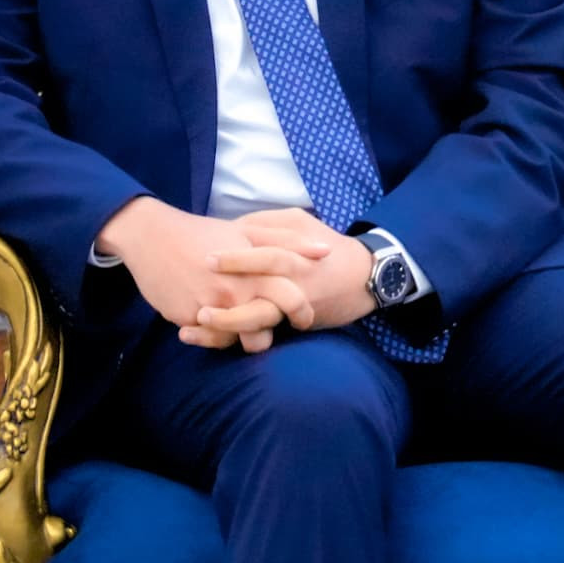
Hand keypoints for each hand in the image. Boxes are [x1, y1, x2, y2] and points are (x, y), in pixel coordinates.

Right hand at [94, 198, 329, 353]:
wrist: (152, 238)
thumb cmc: (204, 233)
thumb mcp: (247, 231)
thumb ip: (288, 242)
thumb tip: (325, 251)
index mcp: (253, 269)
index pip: (289, 297)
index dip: (302, 311)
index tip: (305, 317)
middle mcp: (234, 291)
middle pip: (264, 326)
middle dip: (271, 334)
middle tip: (271, 330)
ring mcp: (209, 308)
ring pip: (237, 338)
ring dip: (241, 335)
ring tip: (239, 323)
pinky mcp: (186, 319)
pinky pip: (210, 337)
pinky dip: (214, 333)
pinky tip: (213, 320)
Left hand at [186, 207, 377, 346]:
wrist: (364, 277)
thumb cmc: (325, 247)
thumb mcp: (300, 224)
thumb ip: (267, 223)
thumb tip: (231, 227)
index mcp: (295, 249)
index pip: (266, 249)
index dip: (237, 255)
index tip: (207, 258)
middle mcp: (295, 276)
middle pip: (264, 282)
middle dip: (232, 287)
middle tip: (200, 290)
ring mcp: (296, 302)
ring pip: (263, 315)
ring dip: (231, 320)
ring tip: (199, 320)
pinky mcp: (297, 321)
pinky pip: (267, 330)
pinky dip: (240, 335)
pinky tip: (214, 338)